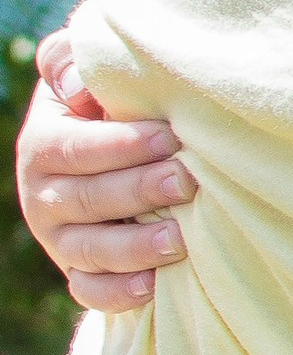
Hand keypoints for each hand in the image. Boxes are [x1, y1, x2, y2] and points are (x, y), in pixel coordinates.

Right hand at [14, 32, 193, 310]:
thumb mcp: (85, 77)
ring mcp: (60, 241)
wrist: (114, 161)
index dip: (119, 144)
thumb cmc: (108, 107)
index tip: (168, 137)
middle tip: (186, 183)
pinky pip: (91, 292)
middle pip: (86, 200)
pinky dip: (119, 293)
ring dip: (134, 248)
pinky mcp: (79, 274)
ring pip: (90, 252)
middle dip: (138, 192)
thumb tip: (76, 82)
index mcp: (43, 145)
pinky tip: (155, 286)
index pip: (74, 148)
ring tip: (179, 240)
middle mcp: (44, 196)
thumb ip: (70, 61)